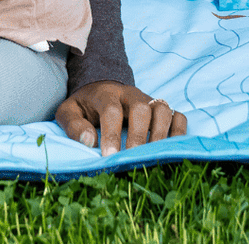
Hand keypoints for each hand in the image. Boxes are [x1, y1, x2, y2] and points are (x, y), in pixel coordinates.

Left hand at [54, 81, 186, 156]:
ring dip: (161, 135)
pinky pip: (179, 116)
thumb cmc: (85, 107)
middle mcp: (131, 95)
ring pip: (163, 110)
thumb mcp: (68, 112)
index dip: (112, 134)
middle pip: (142, 108)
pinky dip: (180, 132)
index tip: (109, 156)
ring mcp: (149, 101)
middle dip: (139, 135)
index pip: (112, 111)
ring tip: (153, 156)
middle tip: (133, 158)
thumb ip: (74, 125)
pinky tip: (171, 150)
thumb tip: (89, 142)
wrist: (102, 89)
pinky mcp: (162, 110)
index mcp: (106, 94)